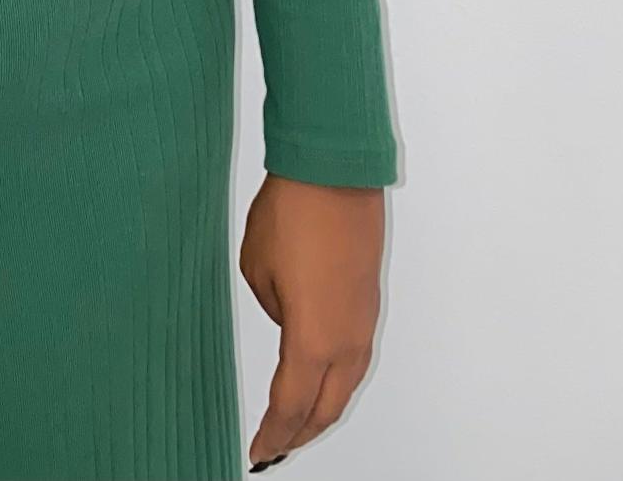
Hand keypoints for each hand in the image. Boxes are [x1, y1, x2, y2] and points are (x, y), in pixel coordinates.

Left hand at [238, 174, 385, 467]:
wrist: (334, 171)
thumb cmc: (293, 213)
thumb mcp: (257, 267)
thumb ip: (272, 309)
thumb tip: (288, 319)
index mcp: (312, 340)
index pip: (290, 407)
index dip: (273, 435)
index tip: (257, 453)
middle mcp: (345, 341)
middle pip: (324, 408)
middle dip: (299, 434)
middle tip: (275, 448)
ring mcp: (362, 323)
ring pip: (344, 386)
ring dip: (320, 409)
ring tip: (296, 423)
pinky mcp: (368, 302)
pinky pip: (352, 358)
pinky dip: (334, 379)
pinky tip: (318, 376)